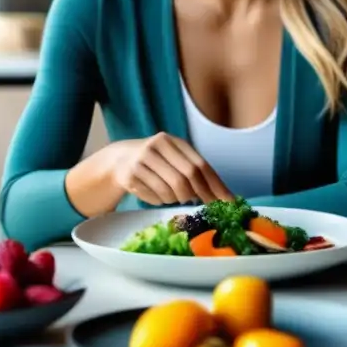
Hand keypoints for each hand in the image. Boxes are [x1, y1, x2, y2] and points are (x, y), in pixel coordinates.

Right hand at [108, 133, 233, 205]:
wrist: (120, 160)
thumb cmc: (156, 161)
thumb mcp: (174, 158)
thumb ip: (194, 171)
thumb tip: (222, 196)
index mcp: (173, 141)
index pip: (200, 164)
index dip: (215, 185)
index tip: (227, 201)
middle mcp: (157, 147)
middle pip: (187, 176)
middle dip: (199, 194)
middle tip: (206, 205)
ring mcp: (142, 160)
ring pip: (171, 190)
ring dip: (177, 198)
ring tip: (174, 195)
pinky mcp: (130, 176)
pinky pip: (155, 196)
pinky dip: (161, 200)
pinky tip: (157, 195)